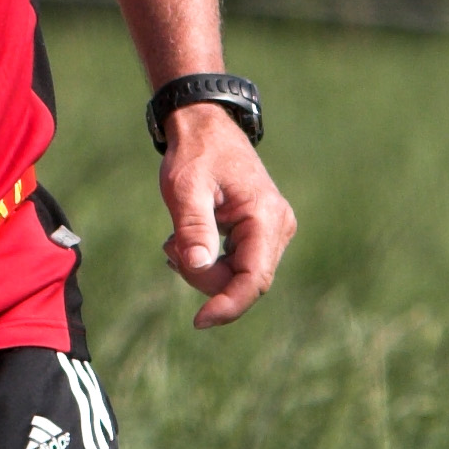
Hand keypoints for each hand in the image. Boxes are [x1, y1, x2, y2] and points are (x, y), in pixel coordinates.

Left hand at [159, 103, 296, 328]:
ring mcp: (270, 231)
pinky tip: (184, 241)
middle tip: (170, 250)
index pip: (254, 280)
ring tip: (174, 241)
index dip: (228, 305)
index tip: (199, 322)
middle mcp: (277, 228)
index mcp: (266, 218)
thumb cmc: (195, 153)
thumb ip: (193, 227)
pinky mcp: (258, 233)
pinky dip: (206, 260)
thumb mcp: (185, 188)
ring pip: (236, 275)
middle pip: (243, 281)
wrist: (204, 127)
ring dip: (202, 269)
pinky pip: (234, 264)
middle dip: (204, 278)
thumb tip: (198, 266)